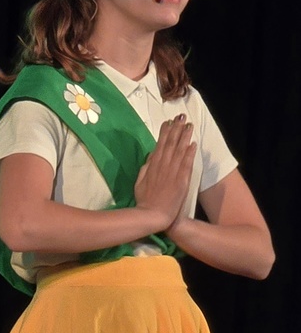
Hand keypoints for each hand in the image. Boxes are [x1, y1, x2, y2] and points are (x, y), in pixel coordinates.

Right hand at [134, 116, 196, 231]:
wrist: (152, 216)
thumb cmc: (145, 201)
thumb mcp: (139, 183)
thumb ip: (145, 168)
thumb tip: (150, 155)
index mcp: (152, 166)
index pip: (159, 145)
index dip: (164, 132)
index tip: (168, 122)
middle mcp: (163, 166)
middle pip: (170, 144)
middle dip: (176, 129)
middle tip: (181, 116)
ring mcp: (172, 172)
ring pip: (179, 150)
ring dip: (184, 136)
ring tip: (189, 125)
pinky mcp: (181, 180)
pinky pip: (187, 163)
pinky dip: (190, 153)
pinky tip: (193, 143)